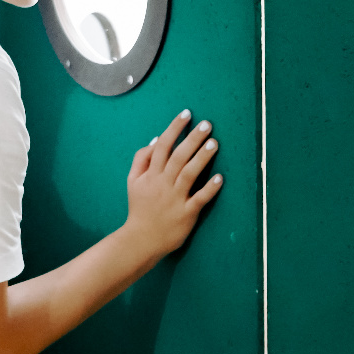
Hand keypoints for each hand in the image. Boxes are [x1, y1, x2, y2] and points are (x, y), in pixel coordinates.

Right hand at [122, 109, 223, 258]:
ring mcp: (175, 199)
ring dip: (202, 158)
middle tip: (207, 124)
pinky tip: (220, 178)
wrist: (140, 239)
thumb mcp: (133, 182)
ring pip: (188, 174)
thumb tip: (154, 139)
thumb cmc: (139, 208)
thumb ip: (141, 160)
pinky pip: (199, 199)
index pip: (162, 146)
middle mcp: (163, 184)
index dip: (174, 128)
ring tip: (214, 143)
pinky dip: (209, 189)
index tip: (186, 114)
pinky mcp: (186, 213)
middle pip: (177, 156)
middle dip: (192, 138)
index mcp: (150, 174)